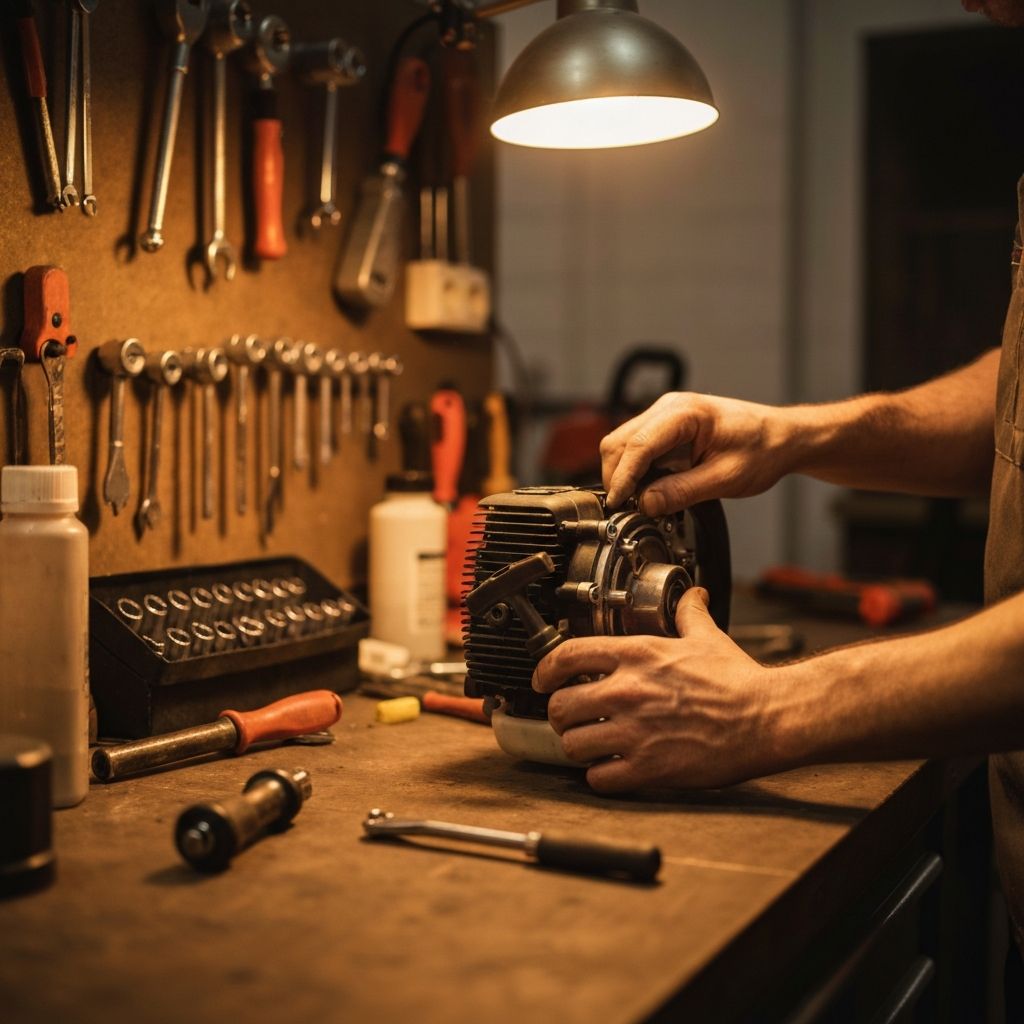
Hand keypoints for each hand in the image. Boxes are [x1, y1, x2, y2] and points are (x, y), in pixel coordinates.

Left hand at [532, 588, 785, 792]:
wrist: (766, 719)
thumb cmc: (738, 681)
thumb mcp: (707, 638)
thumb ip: (689, 614)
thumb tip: (693, 595)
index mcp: (636, 655)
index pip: (565, 656)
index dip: (545, 670)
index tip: (543, 679)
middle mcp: (627, 691)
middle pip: (560, 706)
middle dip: (562, 713)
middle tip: (573, 717)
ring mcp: (634, 731)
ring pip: (572, 744)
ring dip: (578, 746)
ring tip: (591, 743)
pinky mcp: (647, 768)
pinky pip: (598, 778)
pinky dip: (600, 775)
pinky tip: (611, 768)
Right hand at [600, 392, 799, 512]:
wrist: (781, 437)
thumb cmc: (763, 449)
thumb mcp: (725, 478)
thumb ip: (682, 491)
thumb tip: (646, 504)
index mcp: (684, 413)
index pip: (637, 445)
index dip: (623, 478)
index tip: (618, 503)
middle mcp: (668, 408)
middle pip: (619, 442)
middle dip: (617, 477)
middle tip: (626, 508)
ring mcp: (664, 417)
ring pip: (622, 445)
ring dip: (624, 475)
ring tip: (638, 502)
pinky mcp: (665, 430)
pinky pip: (637, 450)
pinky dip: (635, 472)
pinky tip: (647, 490)